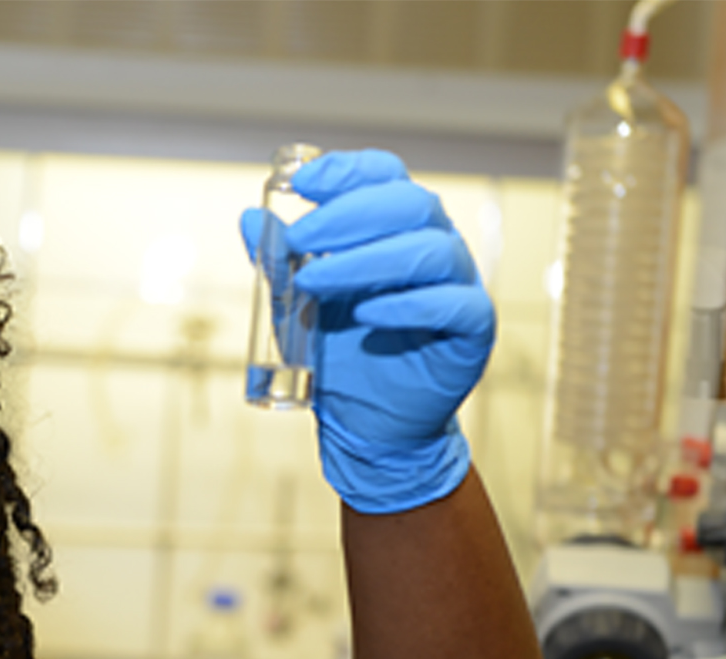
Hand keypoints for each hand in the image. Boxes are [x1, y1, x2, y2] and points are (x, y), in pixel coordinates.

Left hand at [240, 149, 492, 513]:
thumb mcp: (296, 304)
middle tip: (299, 239)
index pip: (384, 175)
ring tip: (315, 282)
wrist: (367, 422)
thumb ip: (279, 261)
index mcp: (397, 227)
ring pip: (432, 250)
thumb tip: (251, 218)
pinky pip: (456, 304)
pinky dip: (409, 305)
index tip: (299, 184)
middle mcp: (434, 245)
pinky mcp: (474, 329)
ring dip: (367, 260)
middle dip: (348, 214)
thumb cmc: (341, 354)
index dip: (346, 171)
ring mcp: (459, 284)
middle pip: (410, 203)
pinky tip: (367, 315)